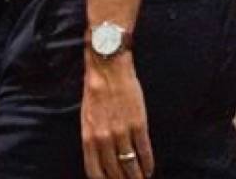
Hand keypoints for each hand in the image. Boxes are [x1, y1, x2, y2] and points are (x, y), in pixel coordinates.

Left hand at [81, 52, 153, 178]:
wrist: (107, 68)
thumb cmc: (95, 92)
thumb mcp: (87, 117)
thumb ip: (93, 139)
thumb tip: (100, 159)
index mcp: (88, 136)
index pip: (95, 171)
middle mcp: (104, 138)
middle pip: (115, 172)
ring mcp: (122, 132)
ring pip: (131, 165)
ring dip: (137, 177)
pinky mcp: (138, 124)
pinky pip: (144, 152)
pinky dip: (148, 165)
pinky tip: (148, 170)